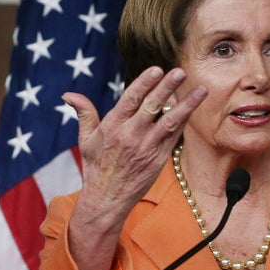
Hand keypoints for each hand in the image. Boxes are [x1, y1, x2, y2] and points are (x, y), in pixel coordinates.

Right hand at [62, 66, 206, 269]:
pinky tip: (193, 109)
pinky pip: (174, 137)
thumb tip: (68, 94)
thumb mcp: (85, 139)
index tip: (157, 69)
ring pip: (170, 121)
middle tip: (181, 72)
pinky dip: (183, 122)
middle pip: (152, 107)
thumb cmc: (95, 167)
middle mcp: (130, 136)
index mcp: (112, 127)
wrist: (106, 200)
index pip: (130, 100)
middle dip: (168, 88)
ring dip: (186, 105)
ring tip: (201, 90)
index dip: (144, 83)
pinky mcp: (159, 159)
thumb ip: (84, 113)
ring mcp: (146, 148)